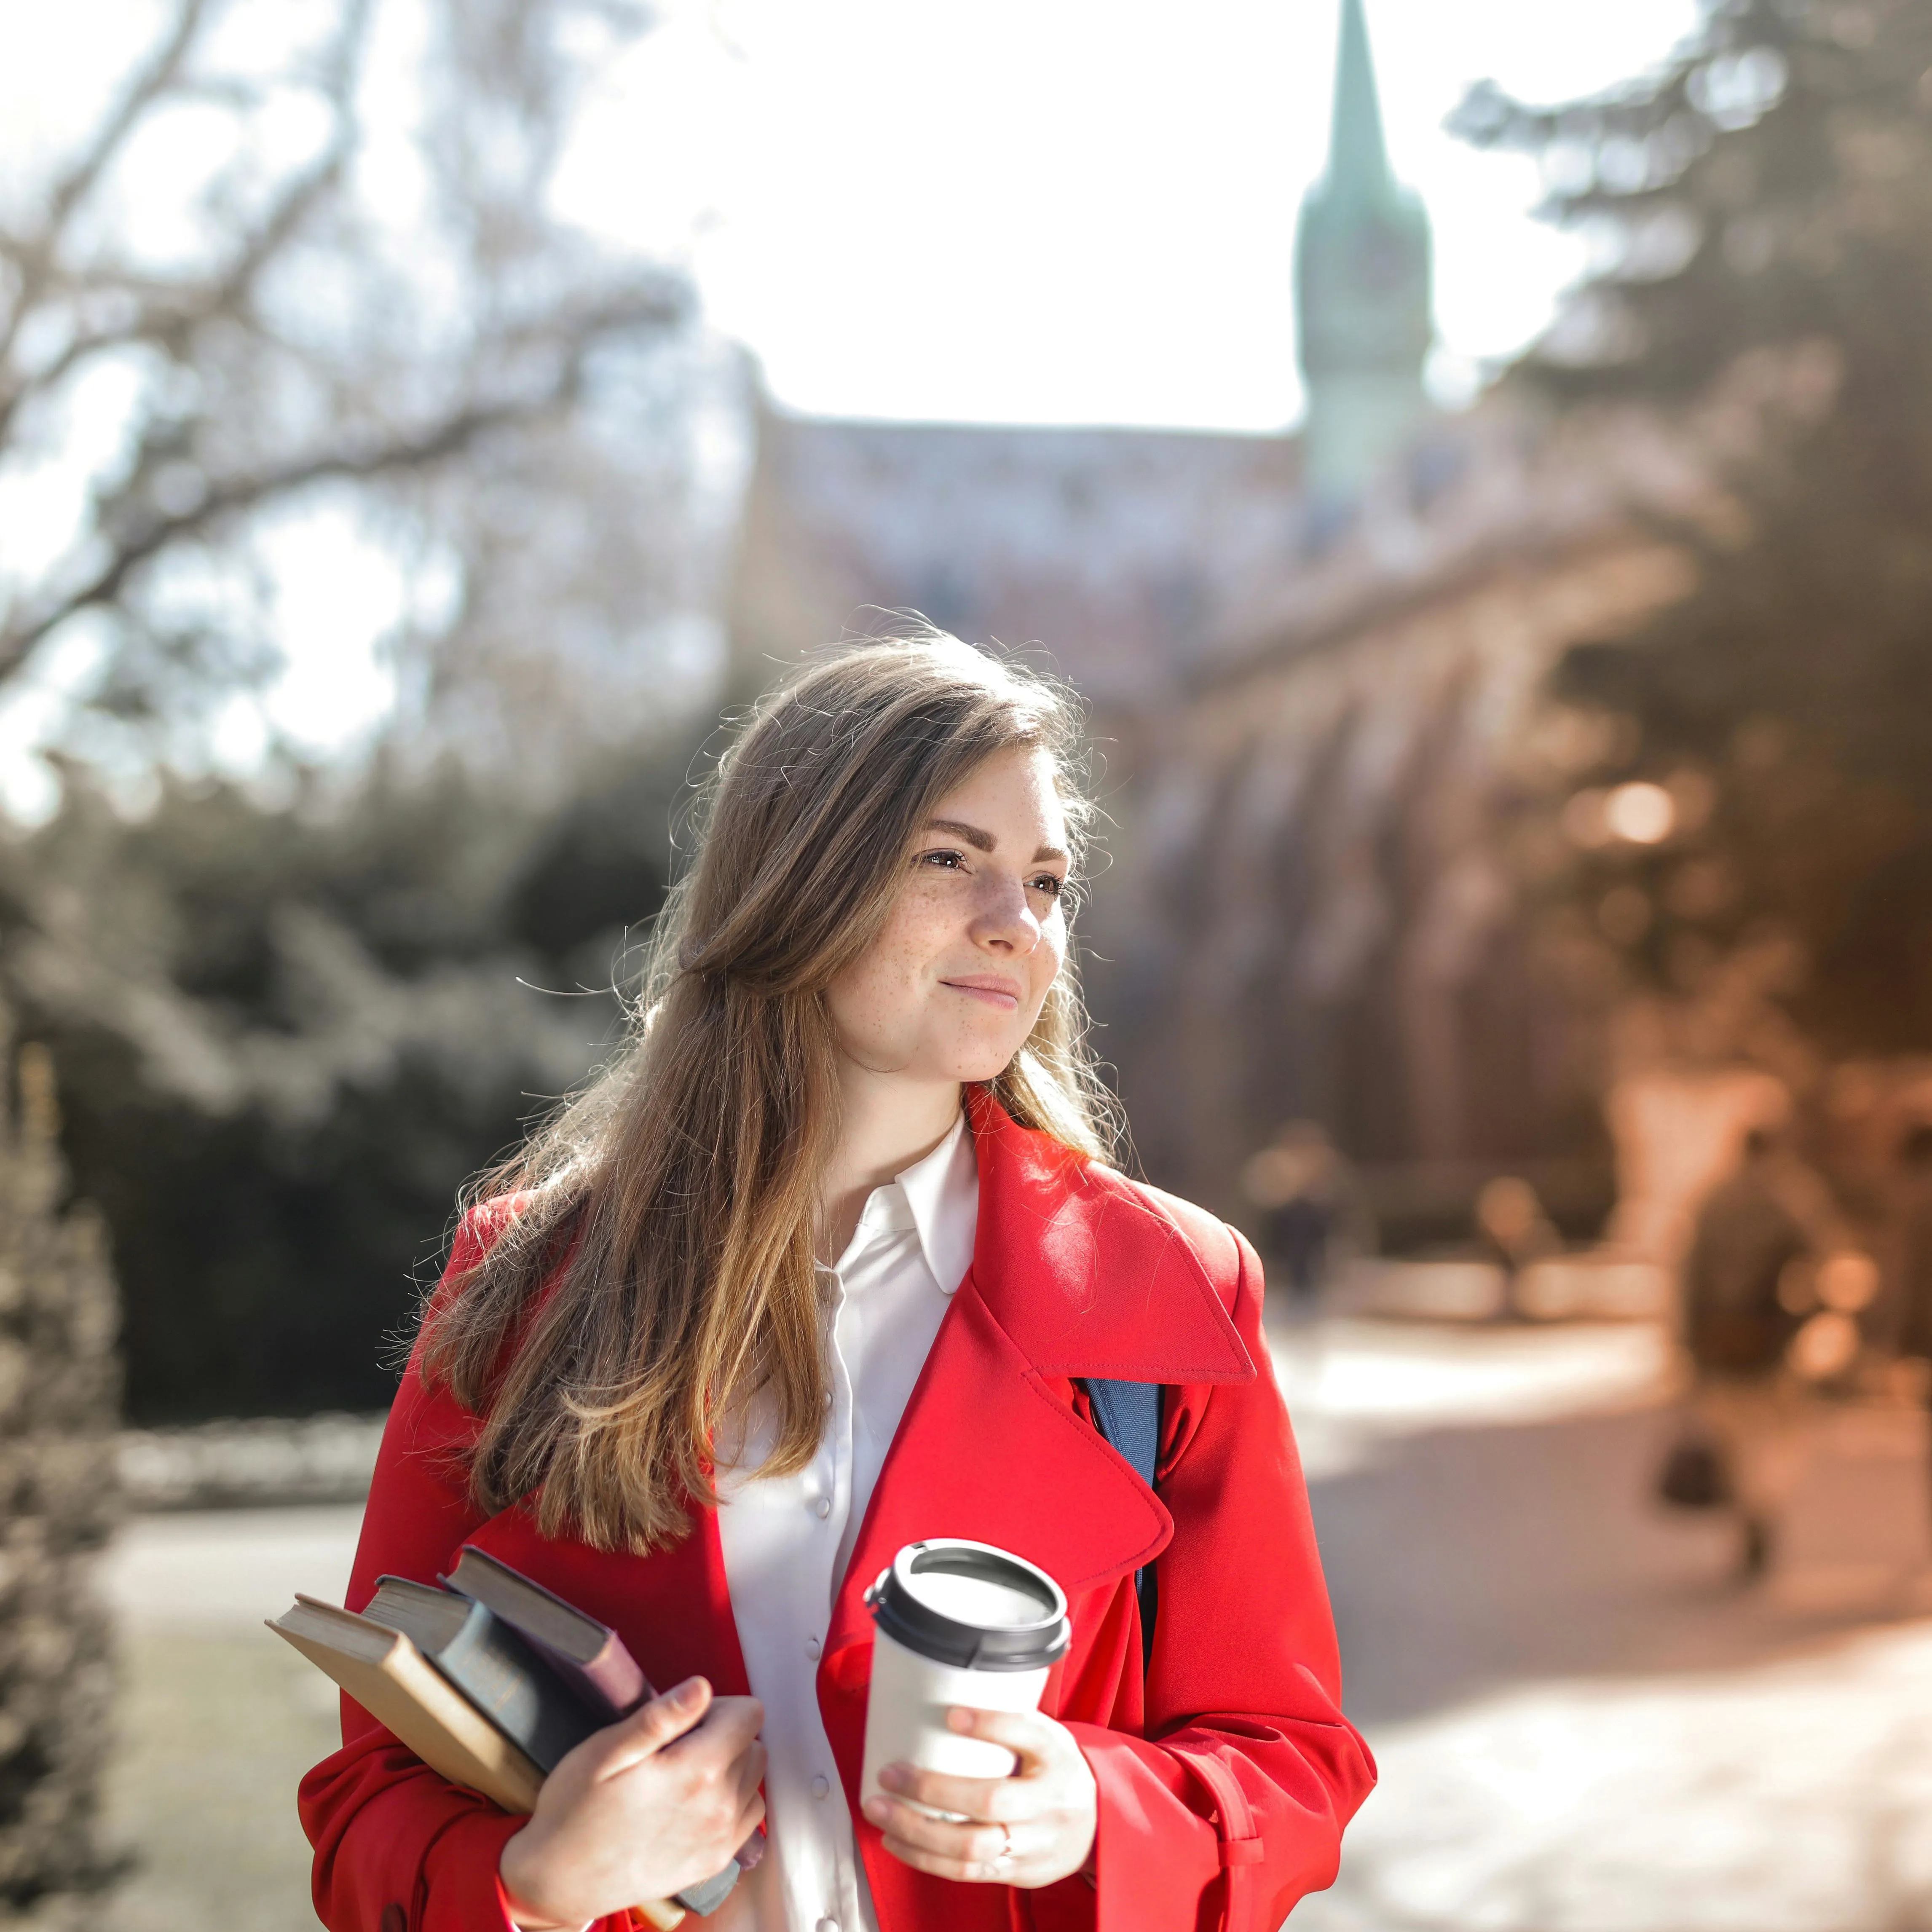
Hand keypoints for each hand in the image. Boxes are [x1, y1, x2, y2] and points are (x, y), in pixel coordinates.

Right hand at [499, 1678, 765, 1930]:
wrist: (557, 1881)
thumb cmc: (573, 1812)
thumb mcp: (605, 1751)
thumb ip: (660, 1717)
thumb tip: (701, 1687)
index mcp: (696, 1772)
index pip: (749, 1715)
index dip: (718, 1707)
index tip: (686, 1720)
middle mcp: (717, 1808)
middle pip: (753, 1745)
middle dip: (724, 1736)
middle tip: (677, 1747)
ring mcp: (718, 1841)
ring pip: (753, 1780)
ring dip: (729, 1769)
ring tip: (682, 1776)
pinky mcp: (713, 1863)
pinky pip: (747, 1818)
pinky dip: (730, 1803)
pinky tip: (693, 1803)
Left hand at [861, 1706, 1096, 1888]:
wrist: (1096, 1828)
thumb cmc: (1055, 1772)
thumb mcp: (1045, 1736)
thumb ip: (1006, 1721)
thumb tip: (941, 1697)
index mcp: (1057, 1756)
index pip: (1028, 1733)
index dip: (990, 1723)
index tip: (950, 1714)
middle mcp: (1049, 1802)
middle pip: (990, 1800)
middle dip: (931, 1789)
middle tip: (889, 1773)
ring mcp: (1033, 1844)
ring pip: (972, 1847)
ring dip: (917, 1831)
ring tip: (880, 1810)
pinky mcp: (1017, 1873)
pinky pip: (967, 1873)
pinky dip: (926, 1858)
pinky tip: (897, 1840)